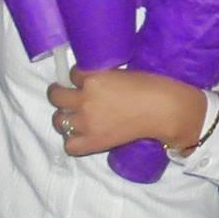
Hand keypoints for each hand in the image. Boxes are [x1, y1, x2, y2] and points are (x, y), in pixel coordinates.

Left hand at [49, 66, 205, 156]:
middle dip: (59, 93)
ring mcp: (86, 123)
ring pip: (58, 120)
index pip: (73, 74)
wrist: (162, 109)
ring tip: (70, 116)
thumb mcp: (121, 73)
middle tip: (65, 94)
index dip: (78, 76)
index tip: (82, 79)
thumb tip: (92, 80)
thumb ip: (103, 76)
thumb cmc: (149, 85)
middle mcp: (85, 99)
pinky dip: (71, 139)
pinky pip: (69, 144)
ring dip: (63, 116)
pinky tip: (79, 134)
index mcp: (93, 78)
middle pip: (56, 96)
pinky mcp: (91, 142)